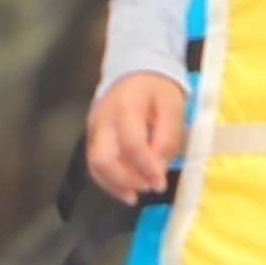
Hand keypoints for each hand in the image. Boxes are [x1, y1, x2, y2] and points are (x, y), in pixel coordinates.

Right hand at [82, 72, 186, 204]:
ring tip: (135, 194)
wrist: (135, 70)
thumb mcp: (172, 107)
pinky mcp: (92, 136)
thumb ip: (167, 138)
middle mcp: (104, 119)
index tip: (159, 182)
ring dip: (116, 185)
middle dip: (126, 180)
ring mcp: (94, 128)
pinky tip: (125, 190)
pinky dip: (109, 181)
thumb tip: (159, 168)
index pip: (131, 144)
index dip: (146, 168)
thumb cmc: (156, 88)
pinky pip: (94, 164)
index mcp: (126, 107)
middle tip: (148, 186)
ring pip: (95, 165)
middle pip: (103, 159)